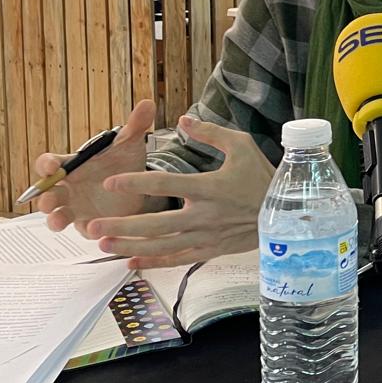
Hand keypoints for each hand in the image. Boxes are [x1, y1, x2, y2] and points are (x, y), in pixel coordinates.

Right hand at [38, 99, 157, 237]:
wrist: (139, 187)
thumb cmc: (124, 162)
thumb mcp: (130, 144)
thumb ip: (135, 125)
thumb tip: (147, 103)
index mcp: (71, 165)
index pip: (49, 163)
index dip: (47, 165)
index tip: (53, 166)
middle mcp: (68, 188)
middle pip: (47, 193)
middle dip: (45, 197)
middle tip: (49, 201)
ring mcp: (76, 207)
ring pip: (57, 216)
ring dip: (55, 219)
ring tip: (59, 222)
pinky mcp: (90, 224)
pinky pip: (83, 230)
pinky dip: (87, 231)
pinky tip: (93, 232)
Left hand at [84, 115, 275, 269]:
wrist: (289, 214)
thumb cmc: (263, 176)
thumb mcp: (242, 146)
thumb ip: (210, 134)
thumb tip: (183, 119)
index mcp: (208, 187)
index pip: (164, 185)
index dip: (135, 183)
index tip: (110, 181)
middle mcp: (203, 215)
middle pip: (155, 223)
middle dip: (122, 224)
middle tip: (92, 224)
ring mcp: (206, 236)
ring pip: (162, 245)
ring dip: (130, 245)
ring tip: (103, 243)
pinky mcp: (211, 250)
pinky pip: (178, 260)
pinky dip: (154, 262)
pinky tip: (130, 262)